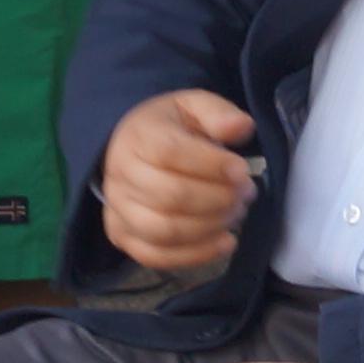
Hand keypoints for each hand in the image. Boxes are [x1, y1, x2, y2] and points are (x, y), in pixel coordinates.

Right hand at [100, 89, 259, 277]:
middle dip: (218, 199)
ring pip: (165, 229)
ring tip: (235, 214)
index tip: (242, 171)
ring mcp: (118, 209)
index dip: (211, 165)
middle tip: (245, 195)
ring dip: (210, 227)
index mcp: (138, 136)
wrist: (133, 151)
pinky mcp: (121, 236)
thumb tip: (241, 126)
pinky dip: (196, 255)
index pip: (170, 152)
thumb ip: (218, 113)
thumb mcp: (194, 107)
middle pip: (171, 196)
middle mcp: (121, 174)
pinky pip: (156, 256)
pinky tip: (225, 242)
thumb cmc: (170, 129)